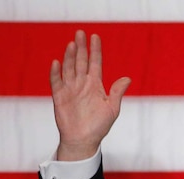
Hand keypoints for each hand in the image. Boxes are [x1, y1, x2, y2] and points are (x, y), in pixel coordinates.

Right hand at [49, 30, 131, 160]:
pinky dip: (56, 73)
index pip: (95, 63)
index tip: (95, 36)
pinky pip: (56, 82)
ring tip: (71, 44)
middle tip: (80, 33)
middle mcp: (82, 84)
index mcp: (95, 85)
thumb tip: (127, 78)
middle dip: (81, 47)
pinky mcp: (59, 97)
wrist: (83, 141)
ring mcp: (70, 89)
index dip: (95, 50)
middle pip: (81, 61)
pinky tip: (57, 62)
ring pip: (69, 68)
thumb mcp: (112, 109)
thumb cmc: (99, 127)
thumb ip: (117, 93)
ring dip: (69, 56)